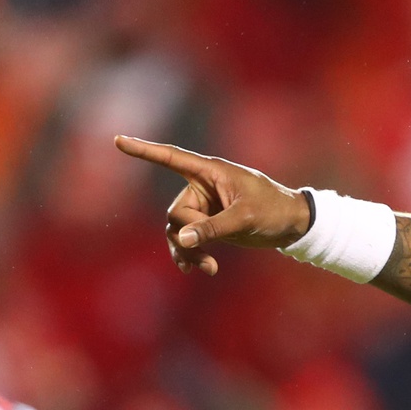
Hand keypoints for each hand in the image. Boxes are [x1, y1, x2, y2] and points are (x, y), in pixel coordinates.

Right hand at [114, 136, 313, 275]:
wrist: (293, 225)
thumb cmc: (274, 210)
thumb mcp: (244, 218)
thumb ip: (212, 228)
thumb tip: (180, 240)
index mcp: (210, 172)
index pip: (171, 158)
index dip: (144, 150)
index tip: (117, 140)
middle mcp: (202, 186)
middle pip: (175, 213)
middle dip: (186, 236)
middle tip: (205, 256)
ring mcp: (203, 206)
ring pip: (177, 230)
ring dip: (187, 251)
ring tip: (207, 269)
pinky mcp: (207, 224)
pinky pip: (186, 240)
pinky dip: (190, 255)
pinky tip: (201, 270)